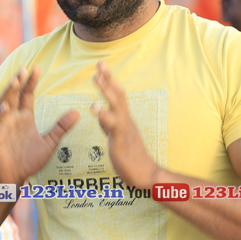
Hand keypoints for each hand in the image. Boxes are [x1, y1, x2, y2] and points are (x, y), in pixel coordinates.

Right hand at [0, 66, 78, 185]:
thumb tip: (77, 112)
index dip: (31, 82)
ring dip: (8, 93)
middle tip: (24, 69)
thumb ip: (61, 128)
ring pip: (3, 104)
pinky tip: (6, 107)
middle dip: (18, 82)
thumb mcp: (49, 143)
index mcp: (24, 117)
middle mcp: (13, 118)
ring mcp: (3, 126)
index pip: (27, 94)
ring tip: (15, 81)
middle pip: (14, 95)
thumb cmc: (29, 160)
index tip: (37, 68)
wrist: (14, 177)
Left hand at [92, 61, 159, 189]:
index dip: (110, 82)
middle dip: (108, 78)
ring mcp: (125, 129)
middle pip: (118, 95)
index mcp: (125, 120)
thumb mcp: (118, 139)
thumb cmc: (132, 159)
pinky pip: (112, 125)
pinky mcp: (121, 140)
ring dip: (106, 90)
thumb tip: (100, 115)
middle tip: (100, 63)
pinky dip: (103, 115)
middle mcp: (127, 121)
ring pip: (117, 105)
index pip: (118, 97)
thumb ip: (109, 126)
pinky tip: (93, 107)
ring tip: (96, 77)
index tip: (102, 68)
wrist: (147, 175)